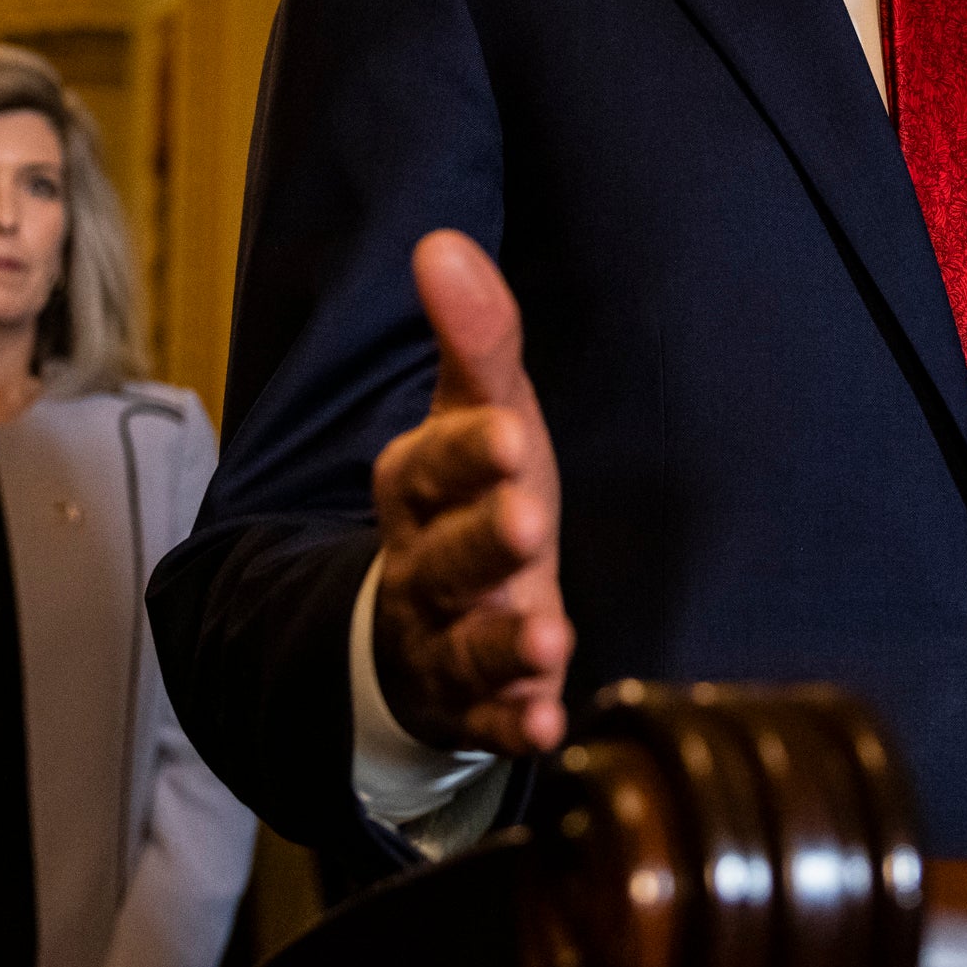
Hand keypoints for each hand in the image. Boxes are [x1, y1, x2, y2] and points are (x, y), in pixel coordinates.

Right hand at [370, 230, 573, 755]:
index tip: (508, 432)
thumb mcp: (482, 414)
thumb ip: (477, 338)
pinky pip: (490, 722)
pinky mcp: (474, 706)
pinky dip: (514, 725)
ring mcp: (444, 643)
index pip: (430, 467)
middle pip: (444, 558)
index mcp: (415, 489)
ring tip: (551, 639)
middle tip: (530, 521)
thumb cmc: (471, 495)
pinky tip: (549, 724)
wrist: (427, 616)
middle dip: (484, 542)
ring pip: (465, 646)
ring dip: (505, 644)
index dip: (466, 454)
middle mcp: (422, 567)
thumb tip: (443, 242)